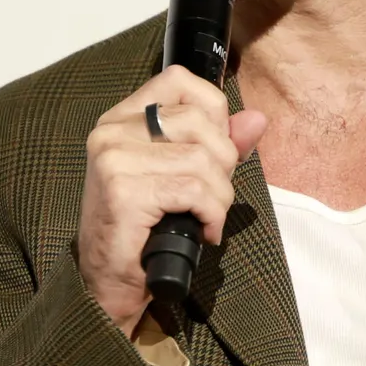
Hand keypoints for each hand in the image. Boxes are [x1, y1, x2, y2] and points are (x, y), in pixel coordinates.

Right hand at [77, 64, 267, 334]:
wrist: (108, 284)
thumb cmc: (145, 231)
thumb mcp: (184, 178)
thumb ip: (219, 145)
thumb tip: (257, 120)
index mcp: (122, 119)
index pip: (180, 81)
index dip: (213, 112)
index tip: (213, 152)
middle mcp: (112, 131)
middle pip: (200, 122)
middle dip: (222, 163)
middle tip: (210, 198)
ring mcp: (114, 158)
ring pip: (202, 159)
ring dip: (219, 197)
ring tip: (205, 218)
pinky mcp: (123, 190)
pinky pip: (194, 189)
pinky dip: (211, 214)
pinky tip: (201, 231)